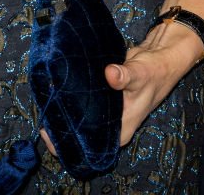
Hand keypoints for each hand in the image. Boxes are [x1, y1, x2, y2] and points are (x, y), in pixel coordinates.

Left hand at [39, 25, 203, 154]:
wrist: (159, 58)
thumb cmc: (153, 72)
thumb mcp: (140, 74)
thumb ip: (125, 76)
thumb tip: (110, 74)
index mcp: (121, 129)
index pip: (90, 145)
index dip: (68, 141)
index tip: (48, 129)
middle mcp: (112, 123)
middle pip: (82, 131)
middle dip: (63, 122)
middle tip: (43, 107)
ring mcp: (108, 110)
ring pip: (83, 114)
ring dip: (67, 106)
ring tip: (47, 95)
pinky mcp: (104, 95)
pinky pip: (85, 98)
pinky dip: (73, 93)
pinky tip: (58, 84)